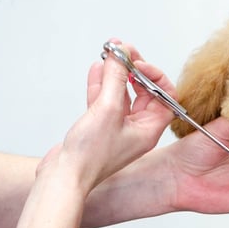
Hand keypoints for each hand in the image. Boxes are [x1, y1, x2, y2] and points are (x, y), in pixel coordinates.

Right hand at [37, 42, 174, 187]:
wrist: (64, 176)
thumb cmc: (90, 156)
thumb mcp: (107, 109)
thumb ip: (116, 79)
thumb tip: (121, 56)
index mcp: (149, 130)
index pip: (164, 95)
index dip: (154, 75)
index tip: (137, 63)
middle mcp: (136, 129)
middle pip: (143, 91)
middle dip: (133, 69)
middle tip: (123, 51)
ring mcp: (117, 128)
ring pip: (121, 93)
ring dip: (116, 73)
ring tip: (110, 53)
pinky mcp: (98, 127)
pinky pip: (104, 100)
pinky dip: (101, 83)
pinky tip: (97, 69)